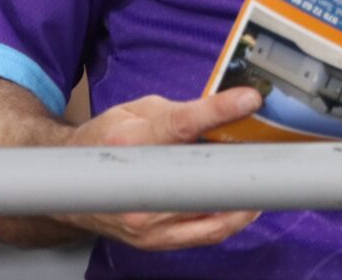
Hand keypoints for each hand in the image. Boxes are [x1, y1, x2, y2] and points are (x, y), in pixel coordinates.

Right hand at [52, 89, 263, 250]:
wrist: (72, 189)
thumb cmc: (104, 143)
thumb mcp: (135, 111)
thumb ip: (179, 110)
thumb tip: (223, 109)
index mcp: (130, 141)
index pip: (180, 125)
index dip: (218, 111)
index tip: (249, 100)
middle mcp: (137, 185)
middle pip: (203, 174)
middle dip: (239, 162)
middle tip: (268, 149)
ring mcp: (146, 220)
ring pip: (212, 213)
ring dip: (242, 194)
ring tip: (261, 177)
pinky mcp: (156, 241)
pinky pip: (206, 235)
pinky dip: (231, 218)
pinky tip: (244, 203)